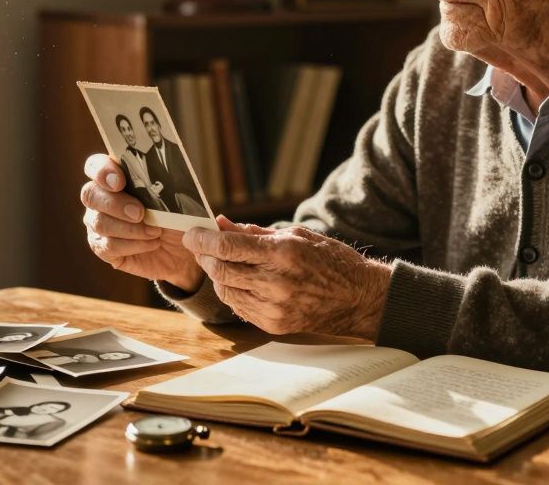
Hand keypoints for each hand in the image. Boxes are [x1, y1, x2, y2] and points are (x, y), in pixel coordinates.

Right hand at [80, 154, 202, 291]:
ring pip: (100, 223)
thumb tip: (159, 179)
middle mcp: (100, 198)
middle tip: (140, 213)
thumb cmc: (176, 214)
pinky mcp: (102, 248)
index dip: (101, 171)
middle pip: (90, 194)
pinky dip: (133, 245)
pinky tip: (151, 243)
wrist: (184, 247)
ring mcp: (98, 223)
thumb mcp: (174, 196)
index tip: (120, 182)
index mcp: (115, 177)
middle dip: (116, 204)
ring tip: (155, 232)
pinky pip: (107, 246)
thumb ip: (161, 183)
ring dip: (131, 229)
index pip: (94, 166)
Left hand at [183, 220, 392, 339]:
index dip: (202, 239)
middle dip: (205, 255)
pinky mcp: (274, 325)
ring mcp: (274, 308)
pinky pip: (239, 306)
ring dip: (217, 274)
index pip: (227, 247)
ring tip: (222, 262)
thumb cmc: (330, 260)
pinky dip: (232, 291)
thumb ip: (254, 233)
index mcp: (282, 254)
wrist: (358, 298)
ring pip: (225, 290)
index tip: (190, 233)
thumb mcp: (295, 235)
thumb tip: (220, 223)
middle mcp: (276, 283)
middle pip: (220, 269)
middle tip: (201, 245)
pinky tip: (239, 281)